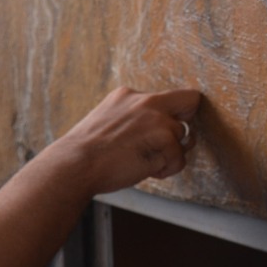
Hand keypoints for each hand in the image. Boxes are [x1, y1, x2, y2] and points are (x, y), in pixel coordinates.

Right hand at [52, 86, 200, 193]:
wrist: (75, 164)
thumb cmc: (86, 152)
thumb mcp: (107, 122)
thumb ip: (133, 119)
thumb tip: (158, 133)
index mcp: (127, 95)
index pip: (165, 96)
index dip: (171, 114)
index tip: (162, 131)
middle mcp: (146, 101)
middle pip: (190, 102)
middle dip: (184, 124)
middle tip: (167, 145)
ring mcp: (157, 119)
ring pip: (183, 139)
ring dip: (168, 156)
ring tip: (143, 164)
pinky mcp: (164, 138)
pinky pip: (179, 160)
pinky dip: (165, 170)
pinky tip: (144, 171)